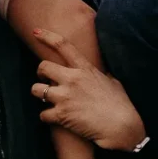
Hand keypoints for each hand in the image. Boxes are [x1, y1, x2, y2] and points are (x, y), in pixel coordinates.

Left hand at [31, 29, 146, 151]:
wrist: (121, 126)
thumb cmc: (120, 104)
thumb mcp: (112, 81)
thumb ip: (101, 74)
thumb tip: (103, 72)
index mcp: (85, 68)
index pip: (62, 45)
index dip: (47, 36)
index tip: (36, 32)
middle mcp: (72, 79)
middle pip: (43, 67)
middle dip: (40, 72)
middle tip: (44, 79)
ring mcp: (65, 97)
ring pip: (36, 90)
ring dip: (39, 94)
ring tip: (47, 99)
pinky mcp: (62, 115)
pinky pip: (42, 114)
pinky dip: (46, 116)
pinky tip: (53, 118)